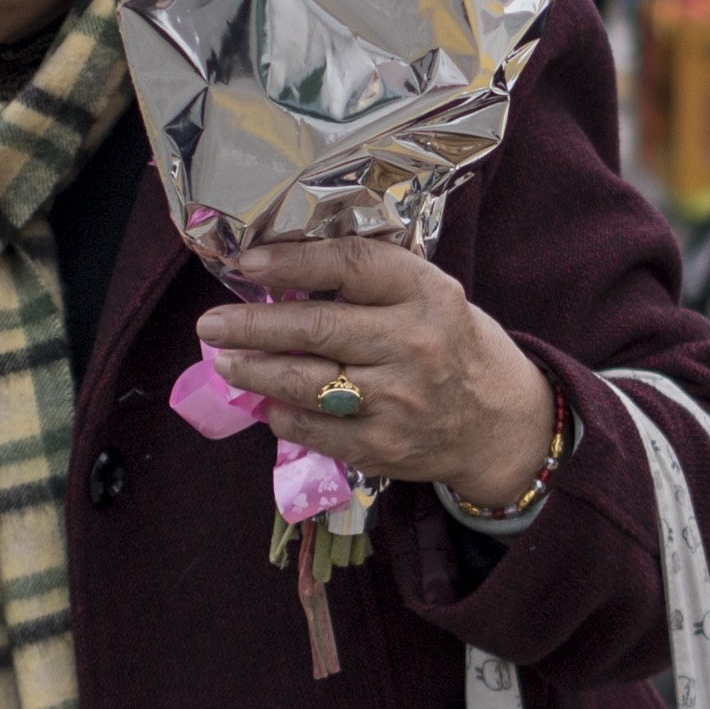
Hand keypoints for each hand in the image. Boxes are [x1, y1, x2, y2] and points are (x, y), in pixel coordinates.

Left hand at [197, 237, 559, 505]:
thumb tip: (283, 272)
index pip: (350, 265)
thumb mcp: (431, 297)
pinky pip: (314, 430)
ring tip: (224, 360)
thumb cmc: (454, 346)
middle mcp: (413, 345)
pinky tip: (265, 402)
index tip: (246, 263)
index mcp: (427, 294)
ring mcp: (397, 401)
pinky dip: (281, 415)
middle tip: (210, 324)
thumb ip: (372, 284)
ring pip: (305, 382)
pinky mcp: (383, 448)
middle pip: (316, 326)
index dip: (292, 260)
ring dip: (253, 371)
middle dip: (251, 325)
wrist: (500, 424)